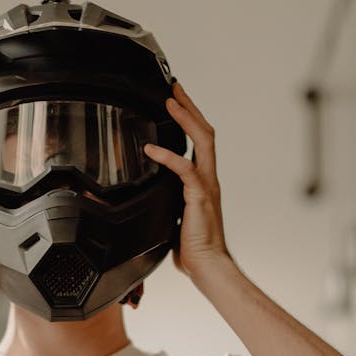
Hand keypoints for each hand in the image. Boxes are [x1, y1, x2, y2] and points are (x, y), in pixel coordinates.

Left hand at [143, 82, 229, 278]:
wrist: (206, 266)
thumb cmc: (192, 249)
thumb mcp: (171, 218)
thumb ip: (165, 202)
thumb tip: (147, 198)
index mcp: (203, 183)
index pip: (200, 142)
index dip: (190, 120)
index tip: (175, 102)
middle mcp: (208, 179)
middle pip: (205, 132)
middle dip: (190, 107)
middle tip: (174, 88)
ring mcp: (206, 186)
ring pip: (202, 141)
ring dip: (186, 118)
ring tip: (169, 101)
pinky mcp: (200, 196)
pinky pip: (185, 169)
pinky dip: (167, 156)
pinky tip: (150, 150)